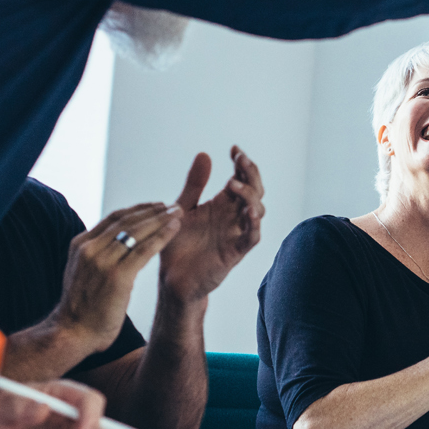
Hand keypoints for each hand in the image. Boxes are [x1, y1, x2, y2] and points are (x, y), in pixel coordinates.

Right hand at [53, 202, 182, 349]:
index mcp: (80, 245)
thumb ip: (96, 256)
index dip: (138, 209)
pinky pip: (144, 250)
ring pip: (137, 232)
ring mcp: (102, 261)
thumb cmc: (82, 308)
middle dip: (153, 211)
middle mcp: (89, 248)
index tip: (156, 206)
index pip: (113, 218)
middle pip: (127, 221)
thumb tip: (114, 246)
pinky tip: (175, 230)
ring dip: (161, 219)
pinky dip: (161, 237)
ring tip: (178, 212)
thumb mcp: (83, 273)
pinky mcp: (117, 276)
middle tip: (173, 205)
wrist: (72, 333)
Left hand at [159, 147, 265, 302]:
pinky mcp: (235, 252)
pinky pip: (252, 237)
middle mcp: (233, 216)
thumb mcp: (183, 208)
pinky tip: (249, 211)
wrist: (171, 278)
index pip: (241, 178)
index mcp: (222, 204)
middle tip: (240, 160)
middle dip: (250, 174)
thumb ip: (194, 184)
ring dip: (250, 196)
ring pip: (257, 210)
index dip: (242, 163)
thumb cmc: (178, 244)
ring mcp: (236, 233)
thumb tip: (205, 154)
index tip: (234, 149)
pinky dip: (254, 224)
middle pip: (254, 190)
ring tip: (233, 185)